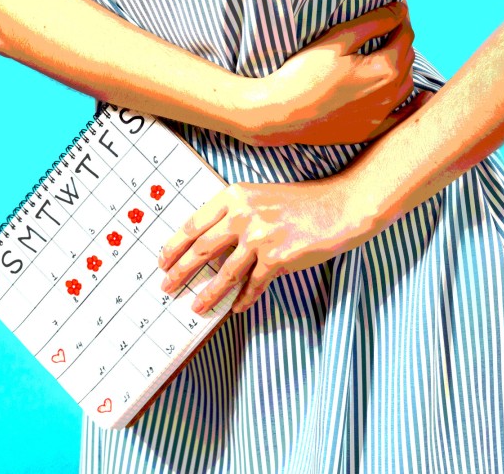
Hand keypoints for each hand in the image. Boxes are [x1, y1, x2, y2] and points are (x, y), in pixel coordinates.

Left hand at [156, 174, 382, 314]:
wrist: (340, 206)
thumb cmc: (301, 202)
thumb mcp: (260, 196)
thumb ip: (234, 213)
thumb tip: (206, 243)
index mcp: (234, 196)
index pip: (193, 224)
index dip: (174, 245)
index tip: (163, 260)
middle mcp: (243, 214)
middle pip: (201, 248)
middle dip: (179, 271)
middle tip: (166, 286)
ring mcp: (260, 236)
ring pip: (224, 273)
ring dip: (207, 293)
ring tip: (195, 307)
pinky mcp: (278, 258)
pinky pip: (253, 284)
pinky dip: (243, 299)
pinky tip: (235, 308)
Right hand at [239, 0, 424, 146]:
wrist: (280, 114)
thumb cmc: (304, 74)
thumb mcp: (338, 39)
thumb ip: (374, 22)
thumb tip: (401, 9)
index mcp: (384, 69)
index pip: (404, 36)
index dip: (401, 20)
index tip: (394, 10)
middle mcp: (389, 94)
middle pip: (407, 60)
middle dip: (401, 42)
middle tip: (388, 29)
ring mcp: (380, 116)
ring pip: (405, 85)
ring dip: (402, 68)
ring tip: (390, 56)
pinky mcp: (368, 131)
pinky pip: (400, 117)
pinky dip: (412, 106)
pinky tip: (422, 98)